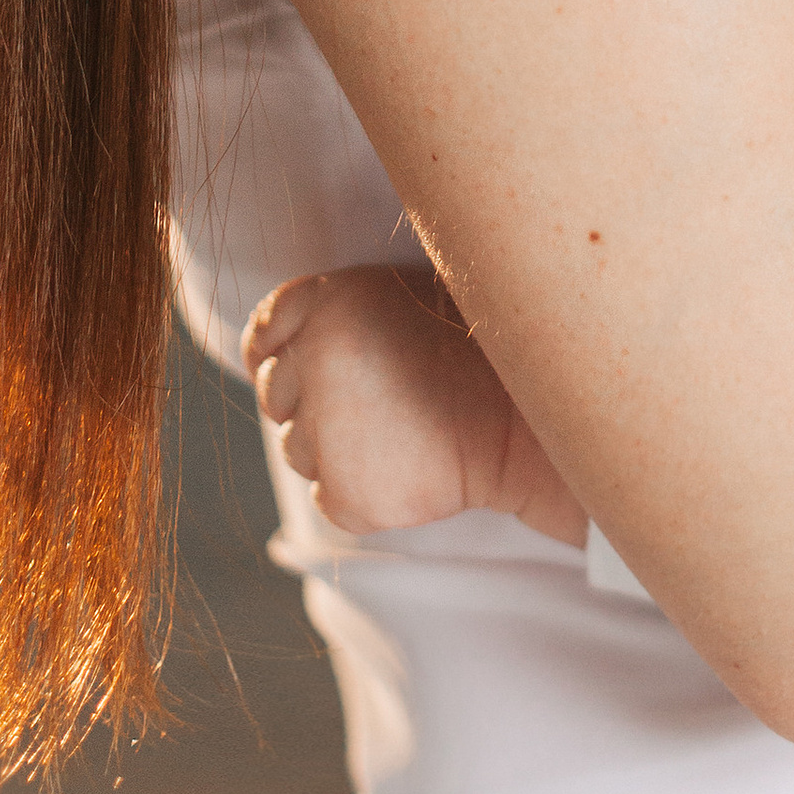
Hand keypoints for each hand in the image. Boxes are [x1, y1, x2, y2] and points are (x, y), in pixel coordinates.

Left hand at [243, 264, 588, 544]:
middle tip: (379, 399)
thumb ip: (336, 315)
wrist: (529, 419)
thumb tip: (276, 343)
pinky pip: (329, 495)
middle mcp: (315, 360)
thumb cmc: (471, 350)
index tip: (302, 363)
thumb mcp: (398, 298)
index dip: (275, 352)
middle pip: (275, 395)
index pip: (263, 334)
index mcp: (327, 301)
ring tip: (403, 428)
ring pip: (299, 449)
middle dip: (312, 401)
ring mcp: (326, 432)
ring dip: (337, 446)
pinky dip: (359, 490)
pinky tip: (408, 463)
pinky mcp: (345, 494)